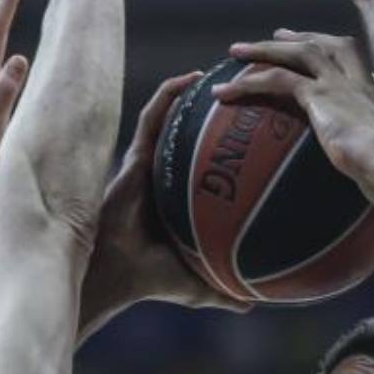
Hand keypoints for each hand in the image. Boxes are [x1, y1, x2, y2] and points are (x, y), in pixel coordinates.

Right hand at [93, 74, 251, 311]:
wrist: (115, 275)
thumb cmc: (149, 280)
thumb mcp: (198, 286)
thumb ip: (225, 292)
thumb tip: (257, 304)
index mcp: (180, 197)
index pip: (208, 162)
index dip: (229, 142)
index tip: (258, 124)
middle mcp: (166, 173)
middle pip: (194, 131)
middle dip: (218, 106)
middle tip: (249, 85)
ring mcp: (148, 161)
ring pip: (174, 115)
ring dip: (195, 89)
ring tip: (225, 69)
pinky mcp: (133, 155)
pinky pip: (153, 116)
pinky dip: (170, 95)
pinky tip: (193, 77)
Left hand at [215, 31, 373, 208]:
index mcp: (372, 94)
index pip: (352, 58)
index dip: (331, 47)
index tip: (315, 46)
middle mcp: (356, 81)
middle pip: (324, 45)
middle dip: (298, 38)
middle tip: (275, 36)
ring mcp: (337, 84)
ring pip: (297, 53)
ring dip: (264, 50)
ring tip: (235, 52)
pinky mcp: (318, 95)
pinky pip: (275, 80)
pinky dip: (246, 83)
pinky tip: (223, 93)